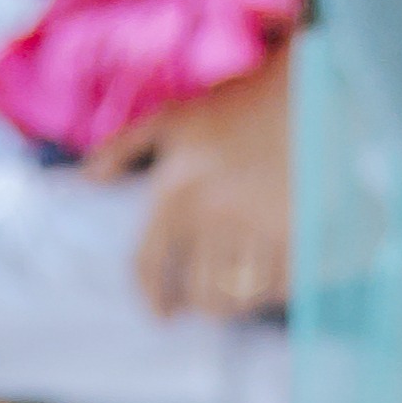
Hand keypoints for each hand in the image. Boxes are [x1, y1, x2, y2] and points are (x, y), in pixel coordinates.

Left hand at [127, 61, 289, 322]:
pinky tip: (270, 278)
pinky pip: (281, 287)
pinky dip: (273, 290)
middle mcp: (216, 218)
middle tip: (202, 298)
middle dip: (197, 301)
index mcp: (178, 194)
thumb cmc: (239, 105)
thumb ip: (124, 147)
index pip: (150, 267)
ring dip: (235, 301)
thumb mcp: (174, 117)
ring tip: (235, 291)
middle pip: (198, 294)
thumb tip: (88, 177)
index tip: (160, 312)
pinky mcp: (304, 237)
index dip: (152, 297)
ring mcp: (262, 231)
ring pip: (239, 297)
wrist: (312, 90)